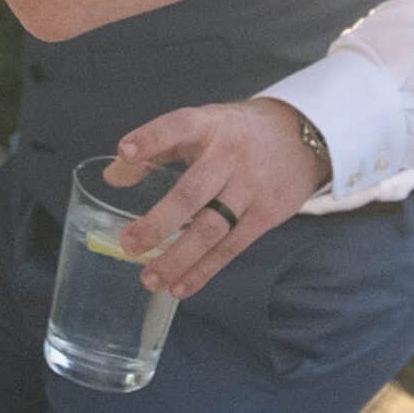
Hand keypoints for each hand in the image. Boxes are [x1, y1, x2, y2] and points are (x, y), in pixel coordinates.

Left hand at [109, 97, 327, 299]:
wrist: (300, 137)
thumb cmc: (236, 134)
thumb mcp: (200, 126)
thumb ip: (157, 147)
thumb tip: (113, 175)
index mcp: (209, 125)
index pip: (177, 127)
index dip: (151, 139)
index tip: (125, 153)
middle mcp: (229, 155)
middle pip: (192, 193)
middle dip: (158, 223)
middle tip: (129, 245)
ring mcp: (250, 187)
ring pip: (210, 229)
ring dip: (178, 258)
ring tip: (149, 280)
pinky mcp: (265, 215)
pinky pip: (230, 249)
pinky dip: (203, 271)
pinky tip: (180, 287)